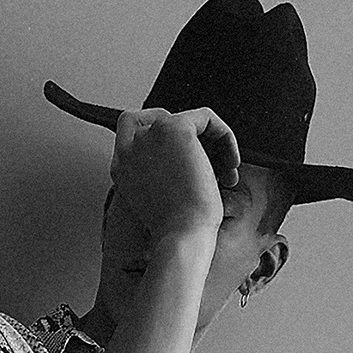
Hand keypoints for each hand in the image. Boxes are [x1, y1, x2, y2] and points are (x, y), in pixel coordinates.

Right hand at [110, 106, 239, 240]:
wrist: (181, 235)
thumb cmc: (176, 229)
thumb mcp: (160, 200)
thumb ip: (159, 173)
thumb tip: (186, 159)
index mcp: (122, 168)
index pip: (130, 129)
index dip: (159, 131)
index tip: (185, 150)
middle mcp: (130, 148)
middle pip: (159, 118)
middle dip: (188, 136)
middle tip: (209, 158)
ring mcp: (149, 135)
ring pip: (186, 119)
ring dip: (211, 142)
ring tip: (224, 170)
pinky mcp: (174, 128)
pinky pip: (206, 117)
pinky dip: (224, 136)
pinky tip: (231, 163)